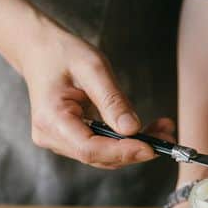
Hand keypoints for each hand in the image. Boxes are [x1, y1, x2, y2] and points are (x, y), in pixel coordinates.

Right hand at [17, 18, 173, 168]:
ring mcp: (57, 140)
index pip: (89, 148)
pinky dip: (122, 142)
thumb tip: (133, 129)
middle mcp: (50, 136)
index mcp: (51, 119)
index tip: (151, 147)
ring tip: (161, 130)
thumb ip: (112, 99)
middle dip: (134, 150)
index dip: (121, 152)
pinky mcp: (67, 139)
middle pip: (97, 156)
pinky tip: (143, 131)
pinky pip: (98, 147)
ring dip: (132, 147)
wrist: (39, 51)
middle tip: (168, 136)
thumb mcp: (93, 68)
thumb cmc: (63, 54)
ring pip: (101, 156)